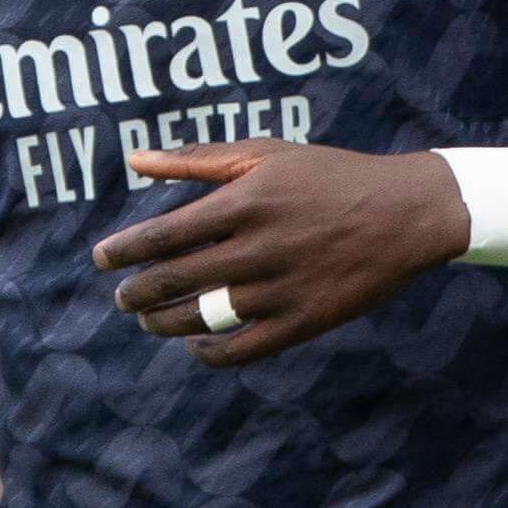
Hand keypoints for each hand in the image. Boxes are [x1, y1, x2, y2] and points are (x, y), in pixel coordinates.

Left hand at [92, 141, 471, 366]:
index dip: (123, 252)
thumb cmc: (329, 176)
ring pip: (202, 319)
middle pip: (174, 280)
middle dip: (137, 293)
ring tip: (150, 321)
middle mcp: (259, 247)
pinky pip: (242, 349)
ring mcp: (282, 288)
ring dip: (164, 324)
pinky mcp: (304, 321)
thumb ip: (196, 160)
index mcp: (245, 201)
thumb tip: (134, 160)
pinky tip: (195, 346)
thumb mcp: (266, 153)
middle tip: (123, 297)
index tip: (102, 260)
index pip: (162, 236)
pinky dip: (210, 354)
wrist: (405, 212)